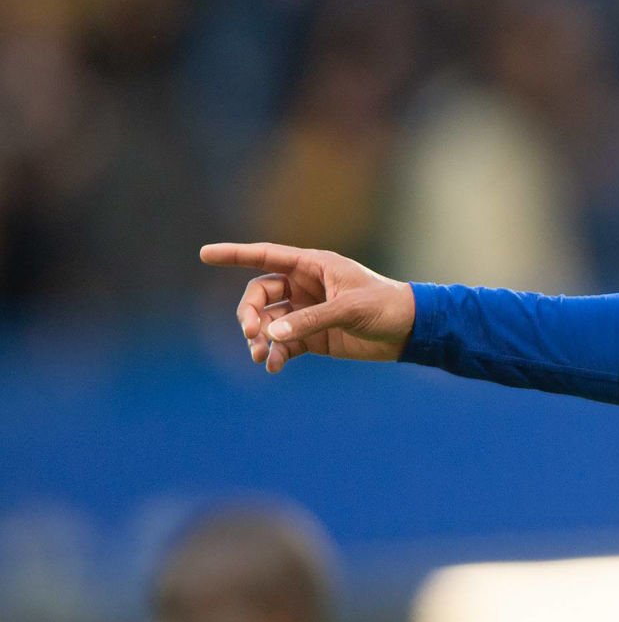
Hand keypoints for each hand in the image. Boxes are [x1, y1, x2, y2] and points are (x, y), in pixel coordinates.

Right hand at [200, 243, 415, 373]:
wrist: (410, 330)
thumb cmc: (384, 306)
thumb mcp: (348, 309)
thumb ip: (309, 320)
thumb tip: (271, 335)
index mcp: (312, 266)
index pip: (265, 256)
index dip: (234, 255)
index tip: (204, 254)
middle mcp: (304, 286)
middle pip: (259, 295)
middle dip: (249, 313)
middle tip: (251, 333)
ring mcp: (306, 311)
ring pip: (268, 322)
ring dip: (259, 338)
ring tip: (261, 356)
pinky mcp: (313, 336)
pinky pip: (284, 344)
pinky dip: (276, 354)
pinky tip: (273, 366)